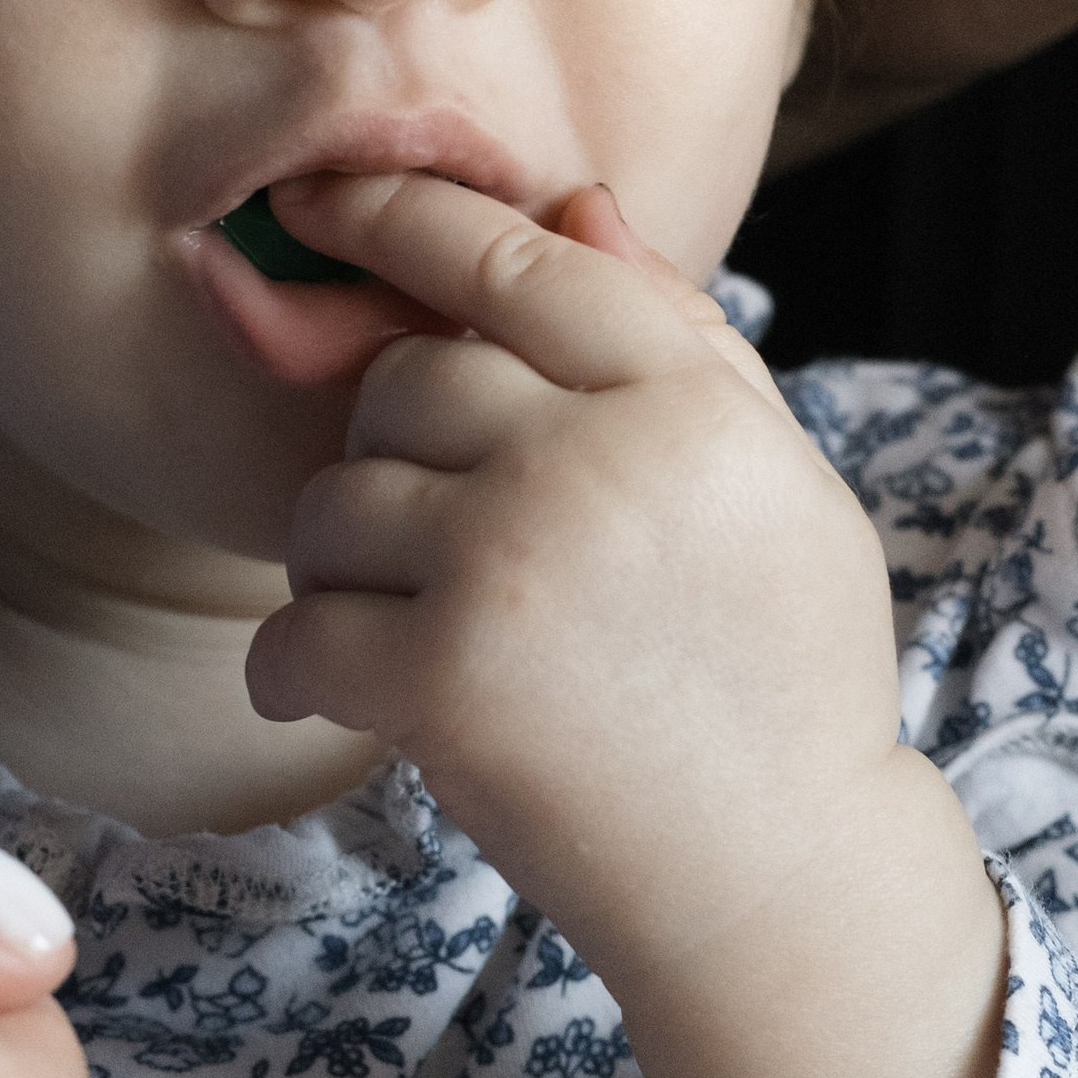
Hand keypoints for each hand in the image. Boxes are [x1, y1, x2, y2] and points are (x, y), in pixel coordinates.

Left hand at [248, 174, 1002, 1077]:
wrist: (780, 880)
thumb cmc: (779, 682)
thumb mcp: (775, 486)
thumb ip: (677, 342)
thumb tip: (575, 204)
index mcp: (690, 398)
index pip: (520, 260)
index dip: (405, 217)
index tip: (324, 197)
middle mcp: (600, 455)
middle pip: (406, 379)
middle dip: (396, 453)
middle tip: (441, 548)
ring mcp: (514, 558)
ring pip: (336, 500)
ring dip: (345, 568)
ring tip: (419, 636)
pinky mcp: (443, 673)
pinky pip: (298, 627)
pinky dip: (297, 670)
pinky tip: (343, 700)